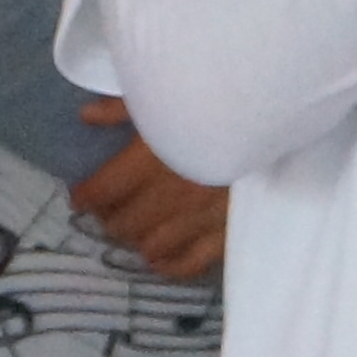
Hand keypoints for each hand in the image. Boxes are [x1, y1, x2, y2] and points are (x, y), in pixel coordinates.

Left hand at [67, 98, 227, 280]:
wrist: (275, 115)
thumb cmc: (216, 100)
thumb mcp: (167, 92)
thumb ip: (123, 109)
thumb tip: (87, 116)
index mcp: (151, 159)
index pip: (103, 191)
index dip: (85, 196)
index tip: (81, 196)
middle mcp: (172, 195)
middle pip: (125, 222)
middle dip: (110, 218)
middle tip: (108, 212)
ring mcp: (201, 219)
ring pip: (152, 246)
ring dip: (137, 240)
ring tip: (134, 231)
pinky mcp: (229, 233)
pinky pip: (191, 262)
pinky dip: (169, 264)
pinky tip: (158, 259)